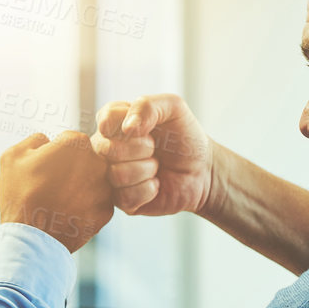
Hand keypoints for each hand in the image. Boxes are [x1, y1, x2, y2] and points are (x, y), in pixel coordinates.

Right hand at [0, 130, 113, 252]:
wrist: (31, 237)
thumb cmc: (20, 195)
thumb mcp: (13, 156)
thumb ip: (34, 140)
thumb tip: (47, 141)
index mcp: (76, 144)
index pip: (69, 140)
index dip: (54, 153)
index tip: (45, 168)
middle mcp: (97, 162)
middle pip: (84, 160)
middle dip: (70, 169)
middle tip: (51, 186)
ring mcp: (104, 188)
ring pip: (92, 181)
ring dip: (79, 188)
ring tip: (58, 202)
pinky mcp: (106, 211)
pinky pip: (96, 203)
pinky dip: (84, 208)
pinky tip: (67, 214)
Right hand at [90, 94, 213, 216]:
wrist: (203, 171)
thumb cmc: (185, 138)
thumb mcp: (173, 108)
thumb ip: (147, 106)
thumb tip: (127, 128)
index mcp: (116, 123)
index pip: (105, 119)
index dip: (126, 124)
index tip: (146, 128)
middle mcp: (109, 148)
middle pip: (106, 148)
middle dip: (140, 147)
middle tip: (154, 148)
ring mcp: (113, 175)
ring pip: (116, 174)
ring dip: (146, 169)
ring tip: (157, 166)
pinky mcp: (122, 200)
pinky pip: (125, 197)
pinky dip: (148, 189)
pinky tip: (156, 184)